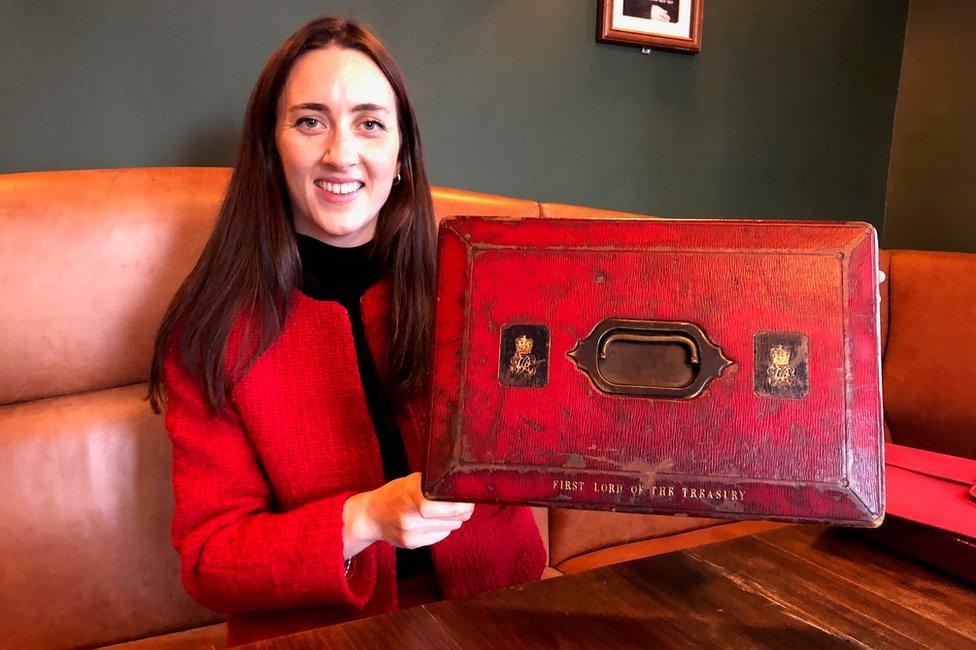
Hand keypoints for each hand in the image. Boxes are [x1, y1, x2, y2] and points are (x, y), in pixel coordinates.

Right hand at [342, 473, 473, 558]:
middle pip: (452, 518)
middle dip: (462, 512)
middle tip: (464, 504)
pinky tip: (433, 521)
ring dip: (452, 520)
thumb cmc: (394, 495)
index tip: (469, 500)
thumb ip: (432, 485)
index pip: (448, 505)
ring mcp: (411, 533)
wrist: (370, 516)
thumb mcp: (411, 482)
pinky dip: (441, 529)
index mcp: (412, 496)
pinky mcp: (412, 544)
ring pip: (449, 528)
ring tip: (445, 512)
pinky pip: (439, 537)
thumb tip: (460, 488)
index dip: (462, 504)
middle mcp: (411, 516)